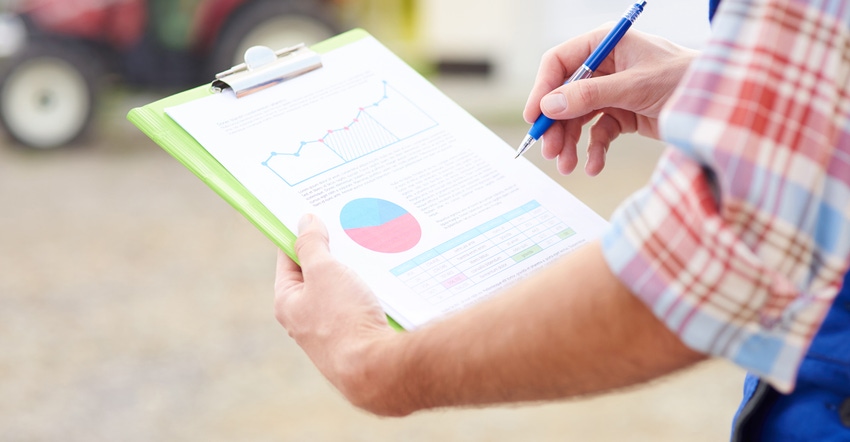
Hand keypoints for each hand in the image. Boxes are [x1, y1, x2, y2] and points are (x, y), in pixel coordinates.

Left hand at [273, 214, 394, 409]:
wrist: (376, 368)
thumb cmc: (343, 320)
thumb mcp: (324, 271)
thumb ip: (312, 244)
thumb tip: (304, 221)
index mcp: (287, 302)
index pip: (288, 258)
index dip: (300, 234)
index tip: (317, 213)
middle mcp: (305, 318)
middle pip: (317, 273)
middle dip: (333, 251)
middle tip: (350, 227)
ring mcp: (331, 329)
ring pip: (341, 288)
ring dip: (354, 270)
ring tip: (371, 251)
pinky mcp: (355, 337)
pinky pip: (360, 304)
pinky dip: (369, 288)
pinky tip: (385, 277)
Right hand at [523, 27, 696, 174]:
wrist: (721, 104)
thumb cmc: (685, 80)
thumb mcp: (634, 86)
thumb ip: (590, 96)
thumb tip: (550, 106)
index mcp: (605, 45)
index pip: (560, 63)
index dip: (542, 90)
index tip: (534, 118)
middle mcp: (605, 67)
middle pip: (565, 96)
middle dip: (557, 126)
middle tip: (551, 152)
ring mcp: (612, 92)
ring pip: (578, 118)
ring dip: (571, 143)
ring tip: (568, 166)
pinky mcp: (623, 115)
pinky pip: (598, 133)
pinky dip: (594, 151)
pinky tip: (594, 166)